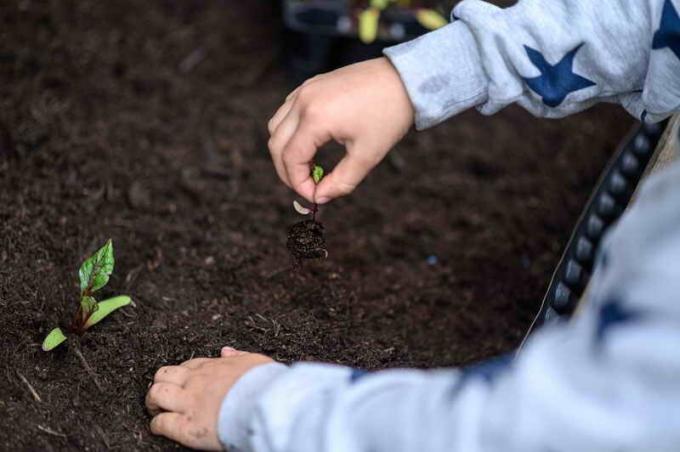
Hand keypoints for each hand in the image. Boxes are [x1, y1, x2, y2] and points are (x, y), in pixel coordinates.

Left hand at [146, 347, 273, 449]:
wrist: (267, 403)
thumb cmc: (266, 384)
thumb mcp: (255, 362)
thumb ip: (239, 356)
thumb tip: (227, 351)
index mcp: (213, 367)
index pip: (188, 365)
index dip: (182, 374)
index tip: (184, 382)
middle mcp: (197, 381)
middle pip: (164, 375)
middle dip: (161, 384)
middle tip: (163, 395)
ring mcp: (190, 403)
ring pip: (156, 394)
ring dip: (154, 402)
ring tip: (156, 409)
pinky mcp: (187, 426)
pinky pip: (161, 423)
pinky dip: (158, 425)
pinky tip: (159, 428)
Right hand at [268, 57, 413, 203]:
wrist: (406, 78)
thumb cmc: (389, 114)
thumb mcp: (367, 155)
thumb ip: (341, 181)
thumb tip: (321, 198)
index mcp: (316, 118)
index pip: (290, 159)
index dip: (298, 183)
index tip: (315, 197)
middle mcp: (303, 101)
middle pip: (276, 144)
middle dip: (287, 171)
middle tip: (307, 187)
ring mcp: (305, 89)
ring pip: (276, 127)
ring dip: (286, 151)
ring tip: (308, 167)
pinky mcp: (311, 84)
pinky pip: (287, 111)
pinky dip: (291, 131)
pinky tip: (311, 144)